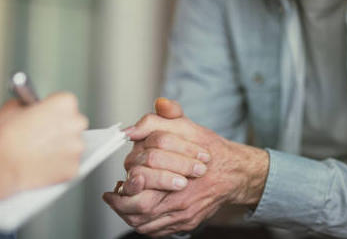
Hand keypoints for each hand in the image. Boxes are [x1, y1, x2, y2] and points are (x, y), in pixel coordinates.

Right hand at [0, 92, 87, 201]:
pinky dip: (58, 166)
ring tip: (39, 151)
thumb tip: (28, 108)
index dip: (52, 109)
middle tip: (41, 134)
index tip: (46, 115)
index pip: (65, 102)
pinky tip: (42, 164)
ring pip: (72, 145)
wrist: (0, 165)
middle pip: (73, 123)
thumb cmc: (5, 138)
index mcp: (64, 104)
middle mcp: (75, 124)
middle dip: (60, 128)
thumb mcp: (12, 107)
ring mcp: (76, 148)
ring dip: (61, 147)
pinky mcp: (73, 168)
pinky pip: (69, 165)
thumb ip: (27, 105)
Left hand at [103, 99, 268, 236]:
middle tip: (112, 197)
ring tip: (120, 205)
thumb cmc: (210, 149)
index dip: (125, 187)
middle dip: (121, 205)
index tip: (113, 187)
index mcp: (178, 174)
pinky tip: (137, 214)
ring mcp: (184, 215)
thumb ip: (160, 119)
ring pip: (146, 224)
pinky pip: (158, 232)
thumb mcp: (187, 126)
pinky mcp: (187, 224)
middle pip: (140, 209)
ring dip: (129, 216)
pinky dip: (144, 225)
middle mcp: (181, 199)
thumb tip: (137, 124)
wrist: (234, 172)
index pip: (140, 184)